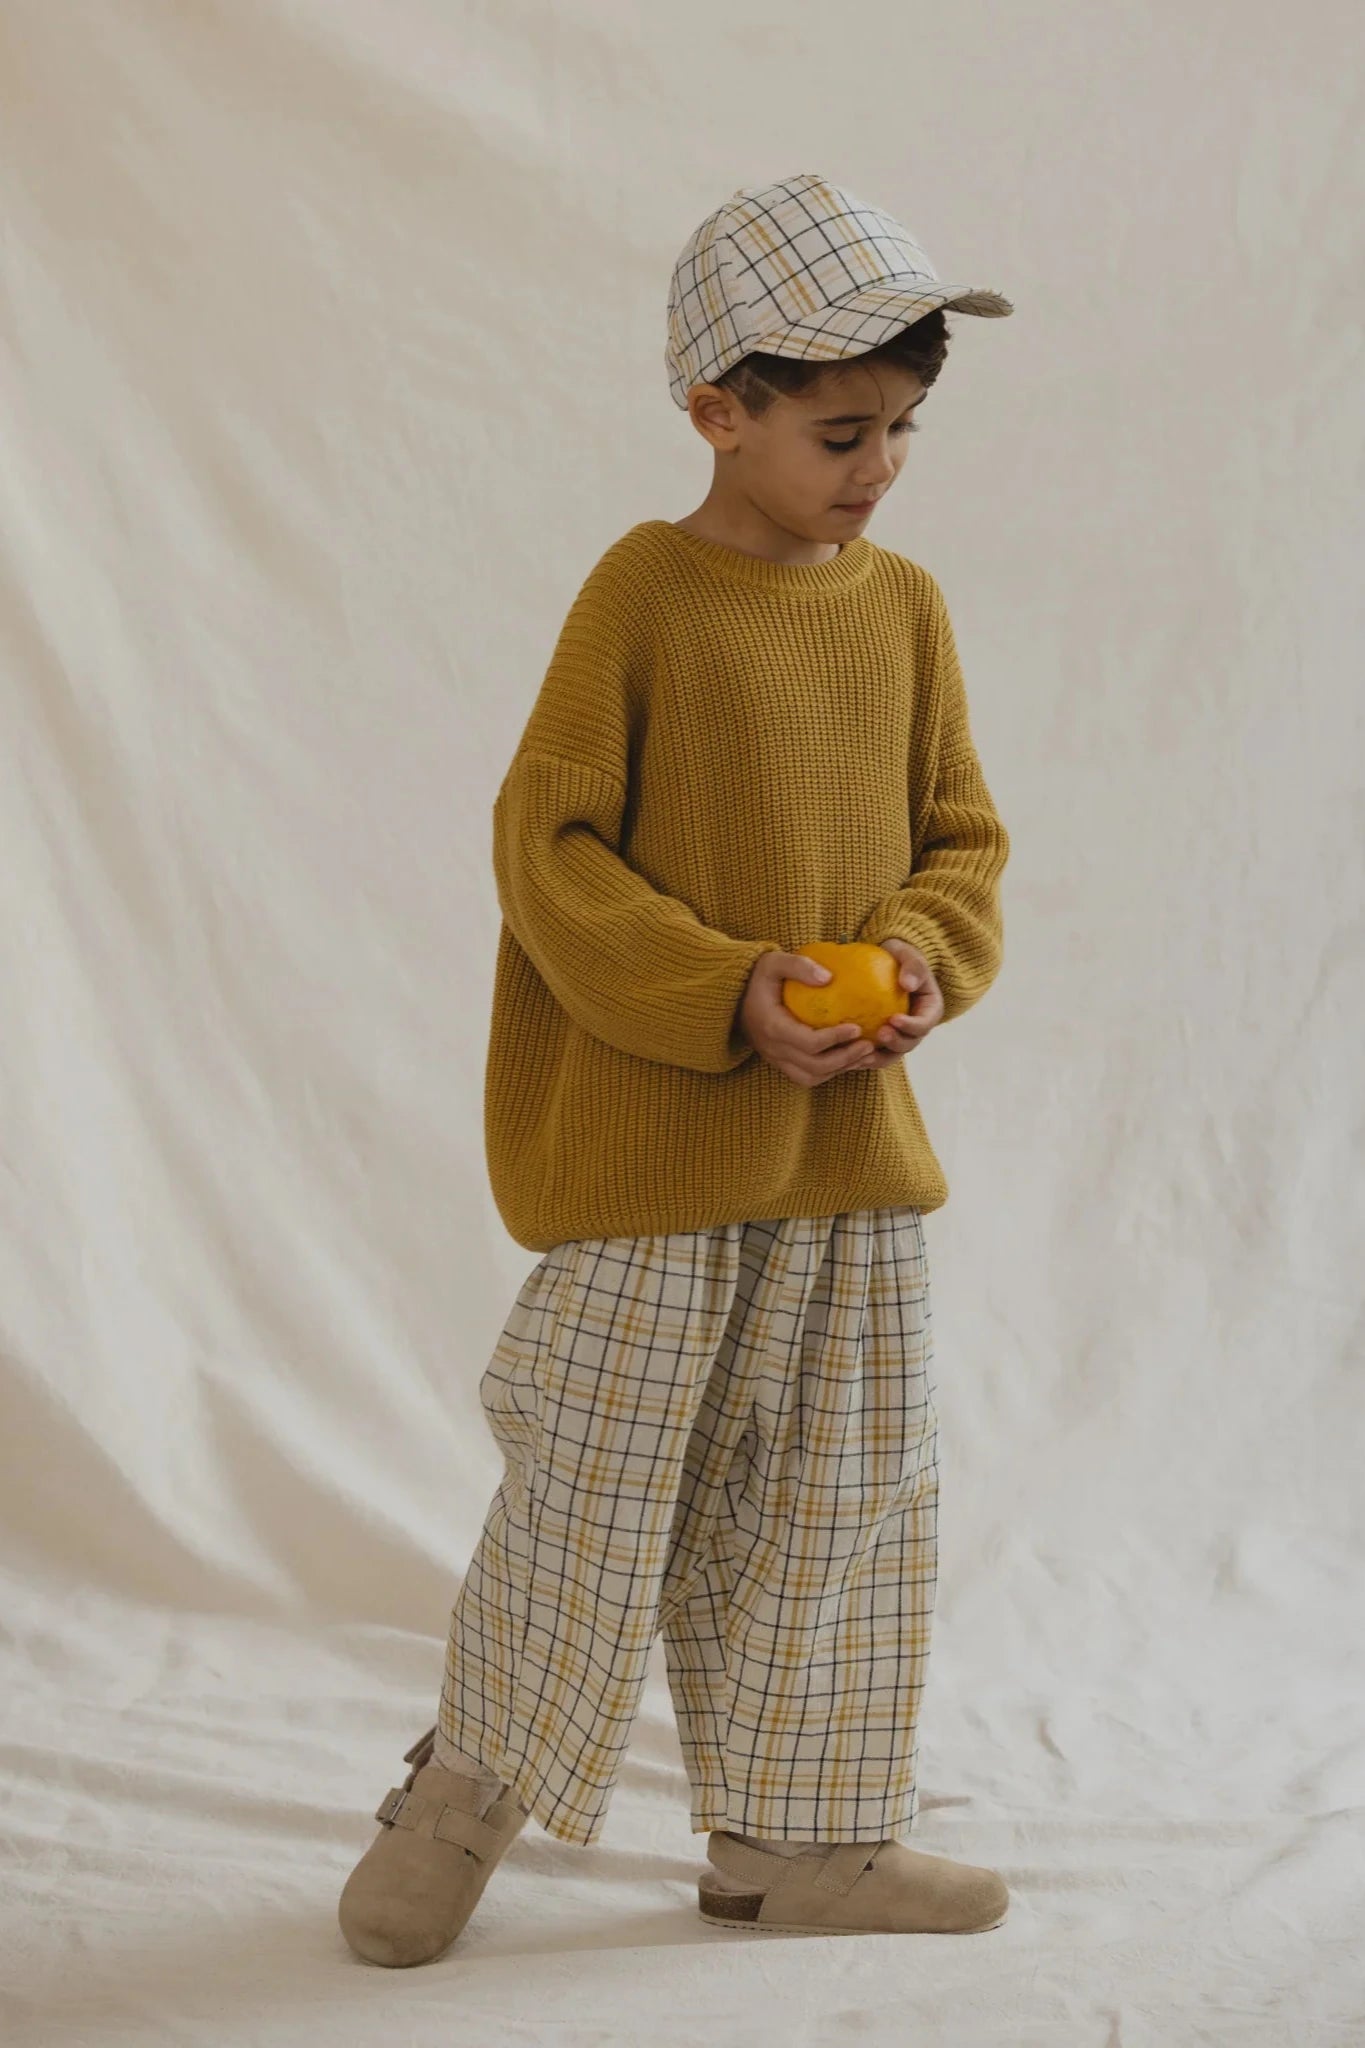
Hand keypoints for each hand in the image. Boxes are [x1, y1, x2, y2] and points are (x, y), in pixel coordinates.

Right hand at [738, 941, 941, 1086]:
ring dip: (840, 1069)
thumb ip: (799, 966)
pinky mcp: (781, 1063)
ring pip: (812, 1076)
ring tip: (863, 1053)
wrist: (735, 998)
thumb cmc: (759, 976)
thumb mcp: (774, 961)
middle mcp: (773, 1049)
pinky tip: (849, 1057)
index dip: (834, 1039)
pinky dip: (830, 1072)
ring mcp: (776, 1059)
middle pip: (814, 1066)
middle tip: (868, 1044)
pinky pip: (808, 1076)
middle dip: (844, 1058)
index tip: (857, 1027)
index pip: (807, 1043)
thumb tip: (828, 977)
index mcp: (771, 1026)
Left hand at [860, 936, 944, 1065]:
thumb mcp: (908, 954)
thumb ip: (912, 966)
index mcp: (929, 1010)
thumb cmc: (898, 957)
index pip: (924, 1024)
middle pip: (909, 1043)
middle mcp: (916, 1028)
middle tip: (879, 1034)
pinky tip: (847, 1058)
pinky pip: (874, 1053)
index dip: (911, 1026)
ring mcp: (899, 1036)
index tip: (893, 1018)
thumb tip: (908, 984)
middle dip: (895, 1043)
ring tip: (861, 1055)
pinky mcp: (881, 1040)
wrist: (884, 964)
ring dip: (878, 1058)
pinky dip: (862, 1057)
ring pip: (891, 1054)